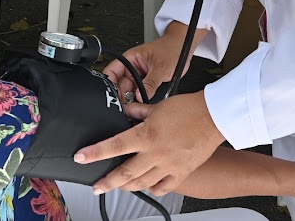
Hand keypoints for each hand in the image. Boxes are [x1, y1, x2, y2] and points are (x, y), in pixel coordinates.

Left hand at [74, 92, 222, 195]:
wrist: (213, 116)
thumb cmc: (187, 109)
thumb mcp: (157, 106)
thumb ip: (138, 112)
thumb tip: (125, 111)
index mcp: (146, 135)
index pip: (114, 145)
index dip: (95, 153)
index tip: (81, 158)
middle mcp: (155, 154)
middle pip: (125, 173)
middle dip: (107, 182)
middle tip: (96, 187)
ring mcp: (168, 166)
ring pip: (142, 183)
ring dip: (127, 186)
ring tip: (118, 186)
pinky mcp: (181, 172)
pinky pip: (163, 187)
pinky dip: (152, 188)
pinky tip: (147, 186)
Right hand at [103, 26, 190, 102]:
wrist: (183, 48)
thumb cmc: (171, 49)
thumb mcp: (161, 67)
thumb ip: (151, 83)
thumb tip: (140, 96)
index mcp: (130, 58)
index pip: (113, 71)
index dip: (109, 83)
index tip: (112, 95)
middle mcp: (133, 67)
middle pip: (120, 84)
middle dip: (122, 95)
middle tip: (127, 105)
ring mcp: (139, 75)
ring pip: (130, 91)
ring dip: (133, 98)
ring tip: (136, 105)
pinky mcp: (146, 82)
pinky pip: (140, 93)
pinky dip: (141, 99)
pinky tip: (143, 103)